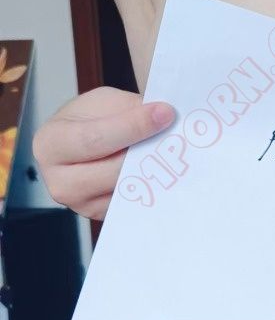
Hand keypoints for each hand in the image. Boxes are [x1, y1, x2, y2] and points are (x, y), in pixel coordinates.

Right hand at [33, 86, 174, 219]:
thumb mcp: (103, 103)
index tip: (165, 113)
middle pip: (112, 171)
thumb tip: (164, 117)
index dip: (133, 126)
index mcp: (50, 144)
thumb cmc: (90, 120)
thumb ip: (129, 110)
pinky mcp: (102, 216)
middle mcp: (60, 181)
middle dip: (148, 152)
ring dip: (154, 172)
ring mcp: (81, 205)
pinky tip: (166, 170)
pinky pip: (132, 203)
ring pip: (126, 190)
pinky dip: (152, 186)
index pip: (94, 139)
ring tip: (174, 152)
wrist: (84, 143)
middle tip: (178, 136)